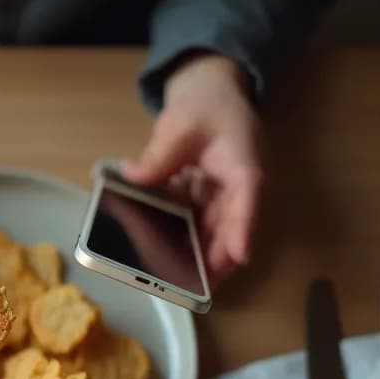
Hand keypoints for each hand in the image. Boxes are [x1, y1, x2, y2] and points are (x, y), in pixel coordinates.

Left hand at [125, 53, 262, 286]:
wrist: (210, 89)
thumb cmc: (205, 103)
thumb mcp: (180, 124)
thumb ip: (159, 153)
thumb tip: (133, 175)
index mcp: (244, 167)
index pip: (247, 202)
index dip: (241, 231)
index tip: (237, 257)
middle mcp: (239, 187)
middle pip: (230, 228)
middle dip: (215, 259)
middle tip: (196, 289)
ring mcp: (223, 194)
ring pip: (213, 232)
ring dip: (198, 256)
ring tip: (180, 284)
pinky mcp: (206, 197)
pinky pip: (196, 222)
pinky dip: (183, 239)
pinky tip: (164, 258)